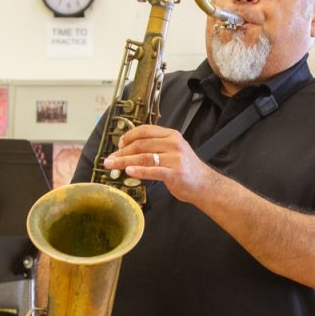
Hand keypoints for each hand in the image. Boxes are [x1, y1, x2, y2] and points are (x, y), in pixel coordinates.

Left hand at [101, 125, 217, 203]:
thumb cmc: (186, 169)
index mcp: (171, 135)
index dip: (128, 136)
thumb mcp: (174, 150)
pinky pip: (153, 171)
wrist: (204, 184)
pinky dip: (139, 171)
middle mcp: (173, 144)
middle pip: (141, 144)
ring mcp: (174, 158)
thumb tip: (131, 149)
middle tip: (109, 159)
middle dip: (122, 151)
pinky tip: (128, 172)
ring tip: (112, 165)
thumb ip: (157, 146)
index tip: (119, 144)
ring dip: (124, 161)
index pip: (145, 130)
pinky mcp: (174, 173)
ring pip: (143, 157)